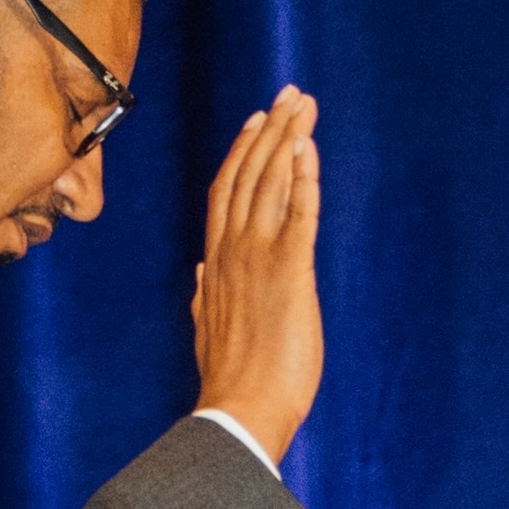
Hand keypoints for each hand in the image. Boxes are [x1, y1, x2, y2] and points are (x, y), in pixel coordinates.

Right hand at [191, 88, 321, 460]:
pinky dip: (303, 176)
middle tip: (289, 94)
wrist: (238, 414)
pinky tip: (309, 148)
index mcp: (215, 265)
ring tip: (303, 104)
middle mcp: (231, 252)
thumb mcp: (207, 331)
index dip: (241, 153)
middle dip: (270, 129)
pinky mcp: (289, 272)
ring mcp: (257, 259)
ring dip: (288, 138)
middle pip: (248, 174)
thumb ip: (204, 298)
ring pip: (270, 182)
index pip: (225, 193)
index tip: (256, 122)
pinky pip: (297, 212)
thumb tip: (199, 277)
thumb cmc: (230, 383)